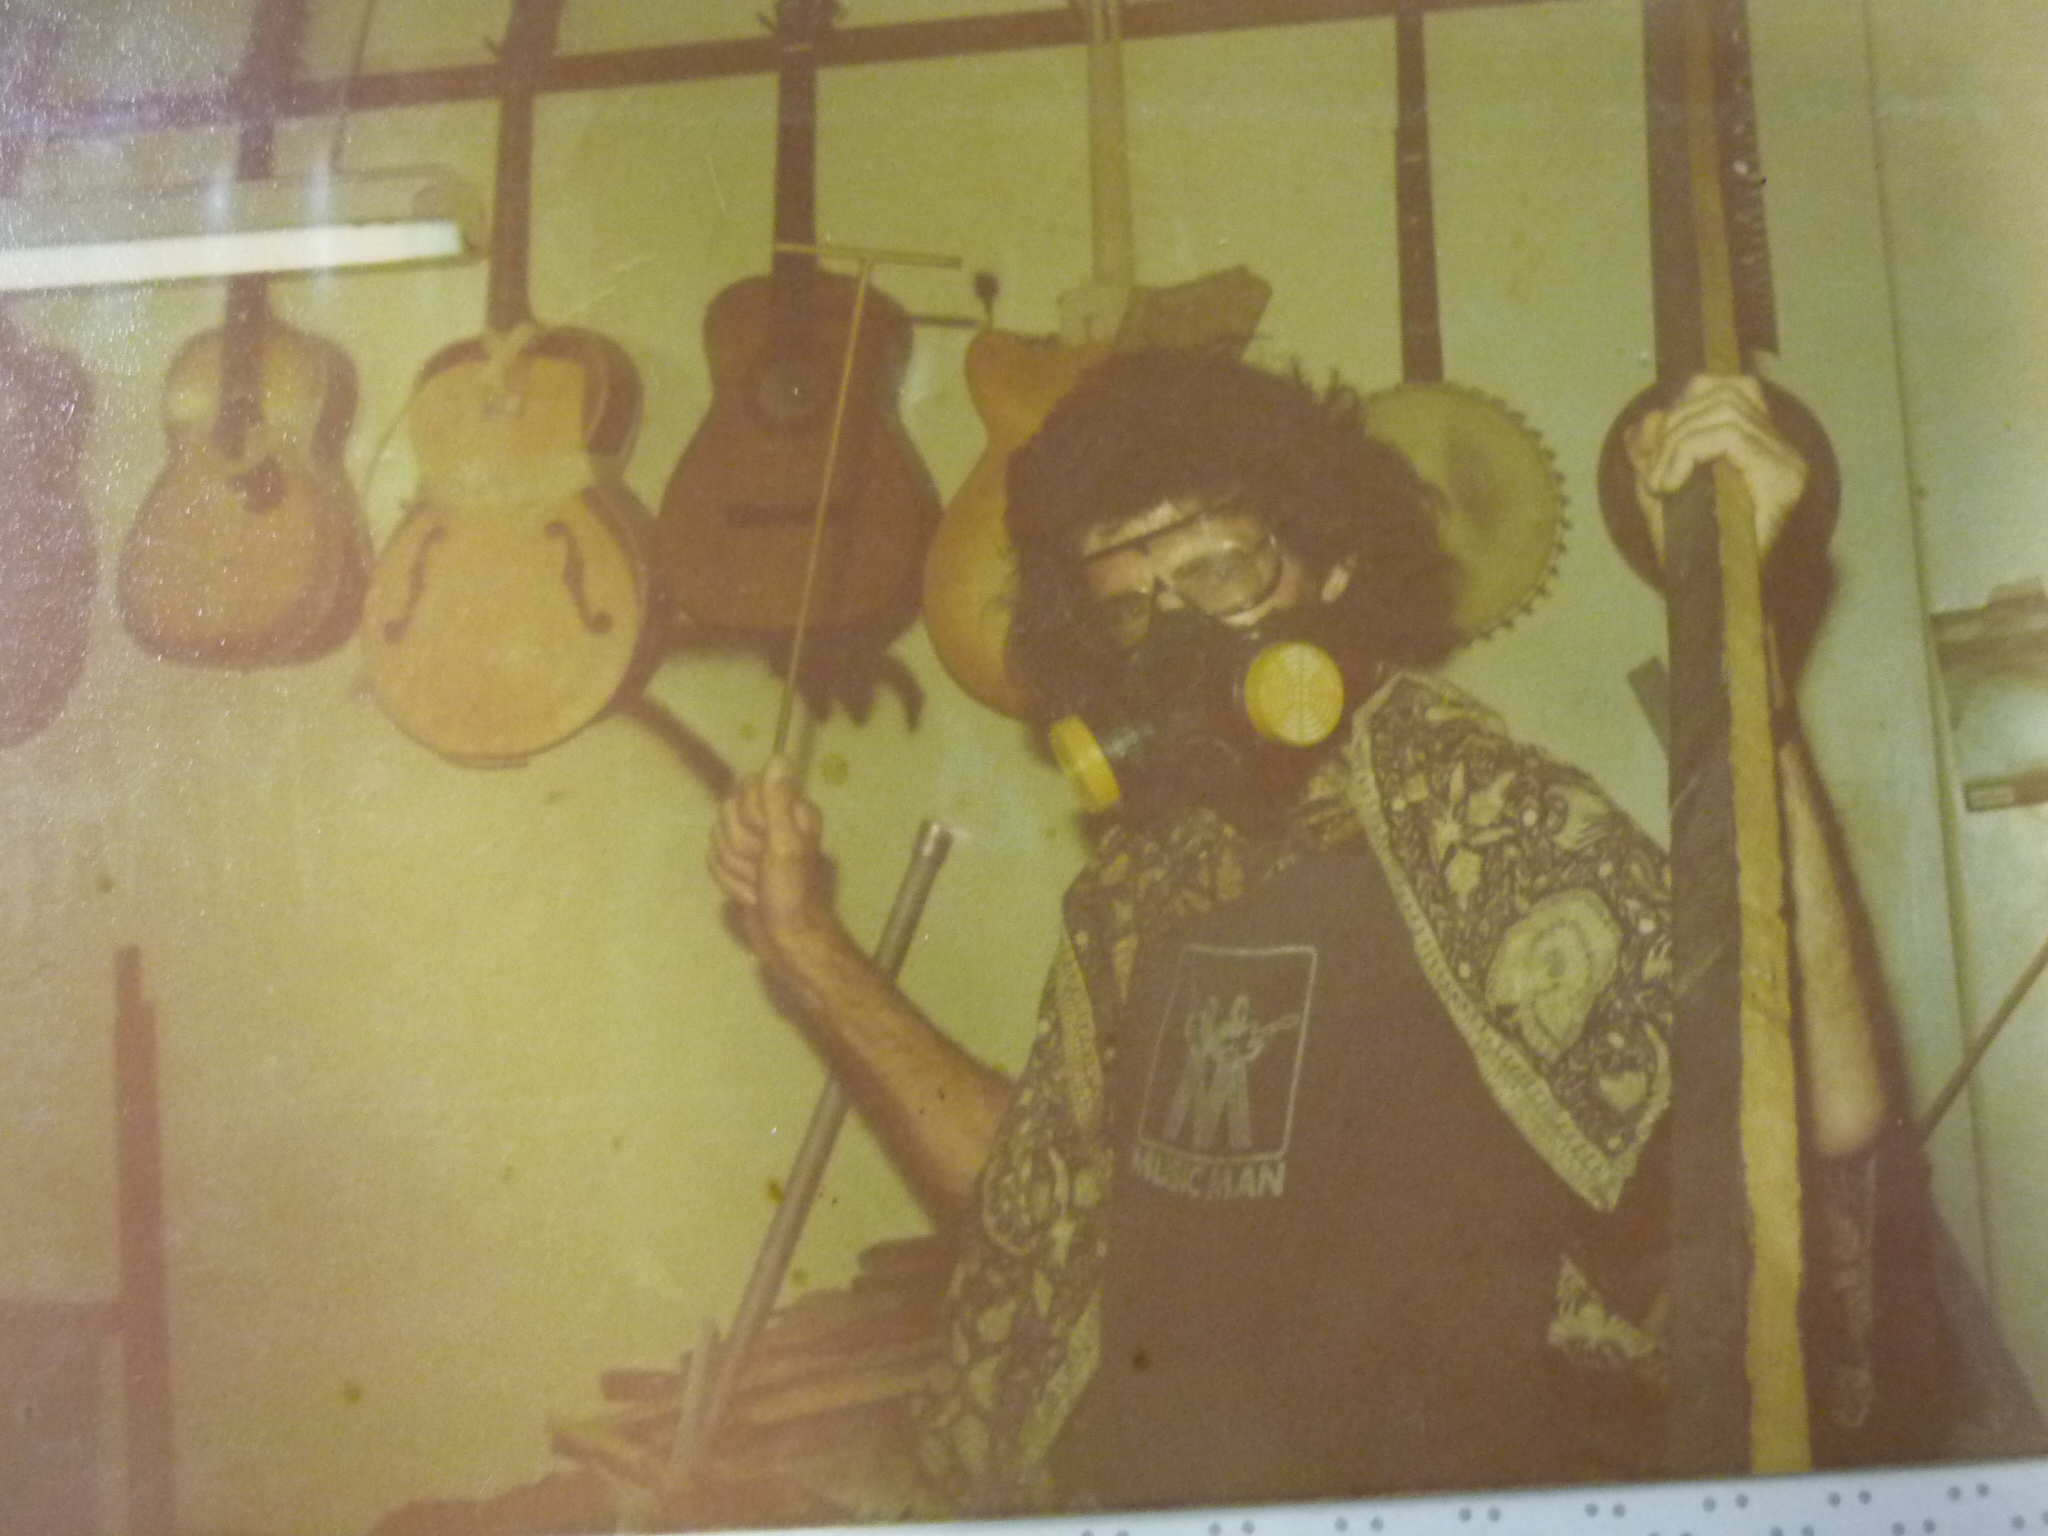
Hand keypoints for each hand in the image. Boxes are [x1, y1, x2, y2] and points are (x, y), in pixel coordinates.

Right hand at [708, 757, 843, 976]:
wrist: (787, 940)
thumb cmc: (792, 893)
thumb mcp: (785, 844)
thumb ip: (777, 801)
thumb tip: (778, 757)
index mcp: (791, 809)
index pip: (746, 787)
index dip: (748, 817)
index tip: (765, 841)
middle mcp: (775, 821)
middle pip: (728, 812)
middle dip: (740, 846)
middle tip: (762, 868)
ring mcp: (758, 844)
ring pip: (718, 838)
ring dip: (735, 868)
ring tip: (758, 885)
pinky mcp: (743, 864)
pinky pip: (715, 860)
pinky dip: (730, 881)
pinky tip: (750, 894)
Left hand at [1625, 374, 1808, 567]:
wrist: (1714, 600)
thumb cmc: (1693, 553)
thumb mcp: (1660, 496)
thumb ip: (1652, 456)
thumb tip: (1645, 421)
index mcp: (1758, 446)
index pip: (1729, 387)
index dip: (1685, 402)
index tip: (1656, 446)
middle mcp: (1781, 448)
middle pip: (1724, 395)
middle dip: (1674, 426)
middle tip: (1654, 473)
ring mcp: (1787, 462)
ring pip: (1724, 412)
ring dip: (1676, 443)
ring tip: (1660, 483)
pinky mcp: (1784, 479)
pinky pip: (1731, 437)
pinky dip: (1687, 452)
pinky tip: (1670, 484)